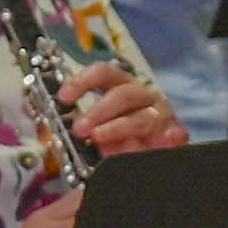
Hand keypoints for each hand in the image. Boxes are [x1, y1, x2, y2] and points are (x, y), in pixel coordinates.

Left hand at [71, 61, 186, 158]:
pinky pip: (169, 136)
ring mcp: (161, 114)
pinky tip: (154, 145)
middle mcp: (141, 96)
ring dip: (118, 128)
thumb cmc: (120, 138)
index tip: (63, 97)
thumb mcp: (95, 129)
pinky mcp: (176, 135)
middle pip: (123, 93)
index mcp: (120, 87)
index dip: (82, 81)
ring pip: (142, 118)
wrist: (155, 153)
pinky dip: (161, 140)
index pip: (102, 73)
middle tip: (79, 128)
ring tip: (99, 139)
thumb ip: (80, 125)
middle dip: (99, 110)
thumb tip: (51, 118)